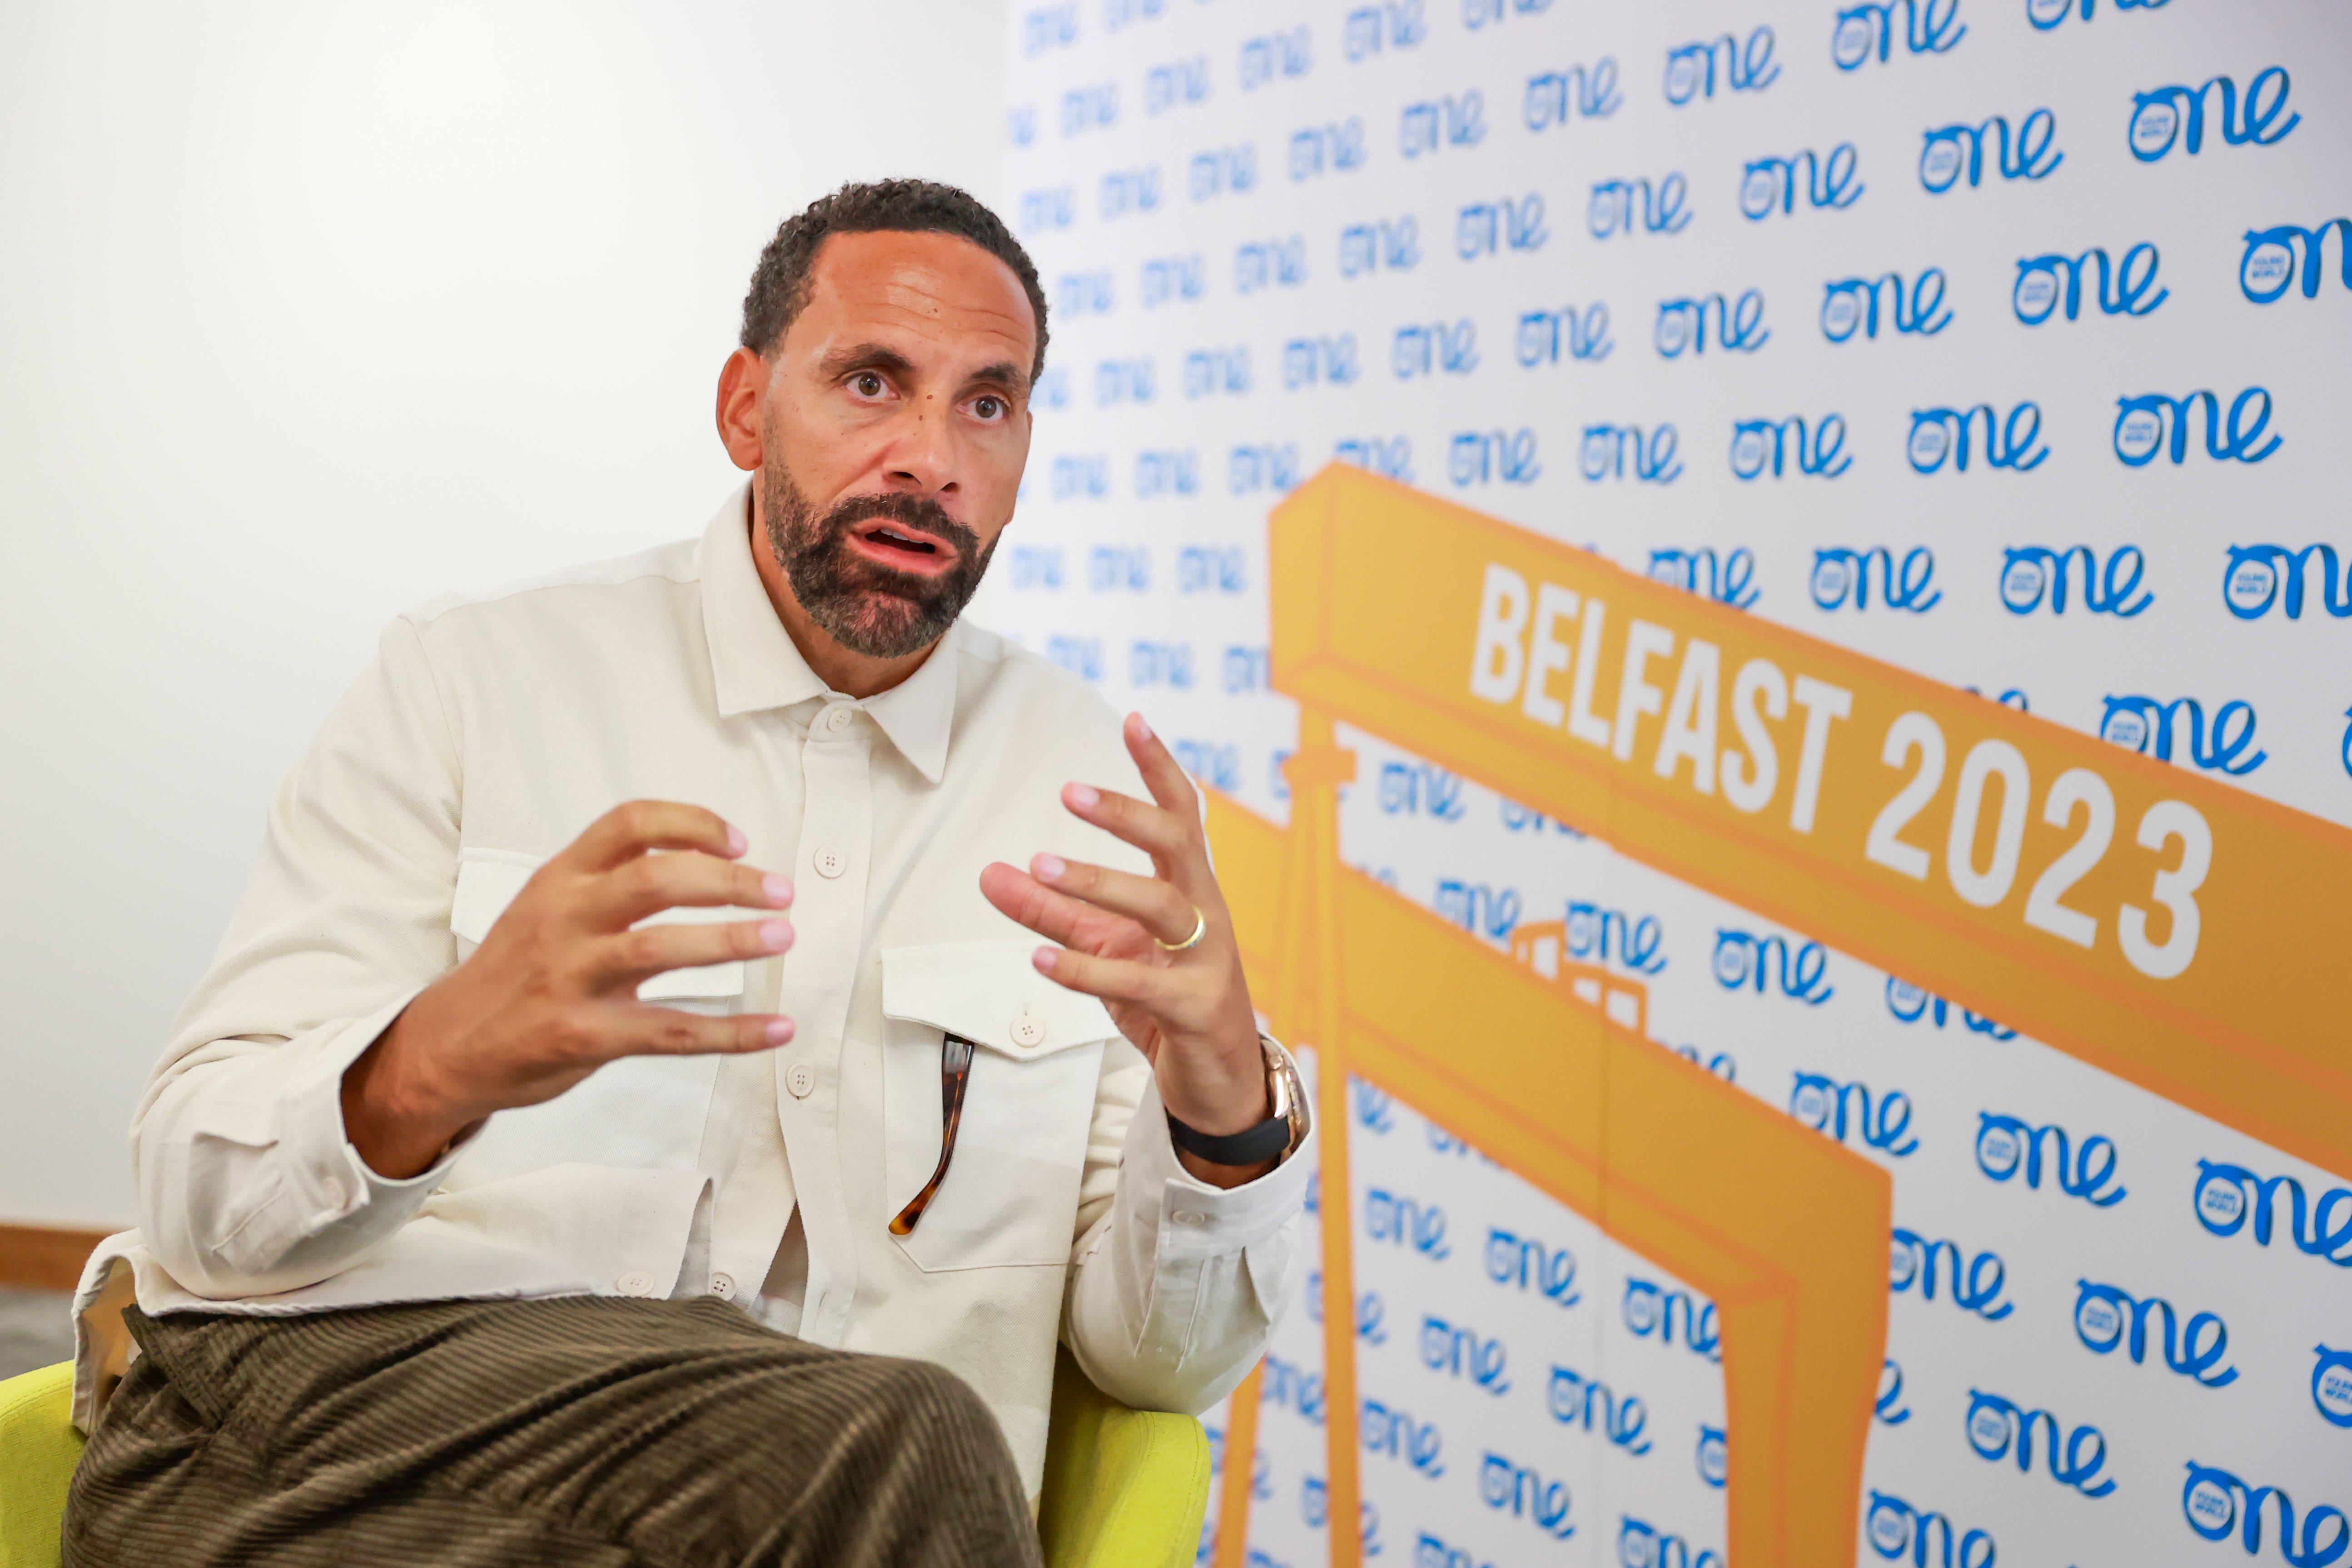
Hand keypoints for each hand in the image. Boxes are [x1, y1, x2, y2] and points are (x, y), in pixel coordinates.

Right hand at [343, 801, 796, 1178]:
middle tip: (780, 892)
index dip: (692, 823)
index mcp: (559, 879)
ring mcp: (570, 979)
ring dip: (733, 941)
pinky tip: (777, 1029)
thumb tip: (699, 855)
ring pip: (662, 949)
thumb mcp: (546, 906)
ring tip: (782, 938)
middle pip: (656, 879)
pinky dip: (732, 1032)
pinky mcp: (582, 1036)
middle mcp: (563, 920)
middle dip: (729, 882)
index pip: (629, 824)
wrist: (444, 1046)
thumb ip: (608, 880)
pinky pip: (671, 1032)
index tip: (739, 842)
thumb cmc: (513, 972)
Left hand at [979, 714, 1272, 1186]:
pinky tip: (1039, 959)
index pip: (1183, 815)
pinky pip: (1138, 981)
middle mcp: (1205, 913)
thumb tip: (989, 872)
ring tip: (1038, 867)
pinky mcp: (1194, 1008)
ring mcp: (1206, 960)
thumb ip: (1048, 910)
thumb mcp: (1102, 946)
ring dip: (1097, 883)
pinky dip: (1086, 968)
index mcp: (1190, 888)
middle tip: (1069, 793)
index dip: (1160, 767)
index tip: (1134, 720)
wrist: (1218, 1076)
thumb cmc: (1165, 996)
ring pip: (1159, 907)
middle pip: (1178, 846)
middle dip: (1127, 815)